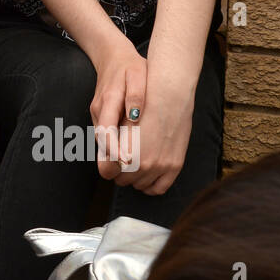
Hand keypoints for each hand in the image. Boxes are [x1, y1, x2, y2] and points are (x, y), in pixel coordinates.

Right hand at [88, 39, 146, 180]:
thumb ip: (136, 94)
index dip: (113, 151)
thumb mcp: (137, 74)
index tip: (125, 162)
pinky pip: (107, 142)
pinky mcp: (102, 121)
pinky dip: (117, 154)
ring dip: (115, 162)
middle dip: (112, 164)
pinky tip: (132, 161)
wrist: (112, 56)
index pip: (105, 132)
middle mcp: (99, 113)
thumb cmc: (129, 66)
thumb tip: (135, 115)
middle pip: (100, 146)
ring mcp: (98, 117)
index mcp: (107, 102)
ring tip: (137, 173)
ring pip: (102, 147)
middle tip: (133, 174)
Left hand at [115, 81, 194, 195]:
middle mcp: (143, 163)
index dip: (106, 164)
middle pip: (121, 179)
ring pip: (138, 185)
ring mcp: (160, 166)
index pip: (107, 172)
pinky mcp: (175, 165)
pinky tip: (147, 173)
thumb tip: (104, 161)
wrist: (169, 91)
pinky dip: (149, 184)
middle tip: (123, 155)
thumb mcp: (116, 120)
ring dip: (134, 176)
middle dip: (119, 169)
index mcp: (124, 152)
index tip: (109, 157)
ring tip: (136, 158)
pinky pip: (158, 188)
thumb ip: (107, 144)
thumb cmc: (140, 102)